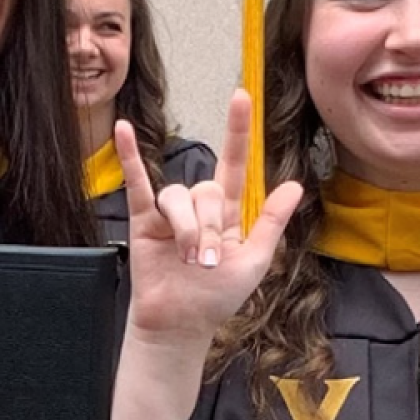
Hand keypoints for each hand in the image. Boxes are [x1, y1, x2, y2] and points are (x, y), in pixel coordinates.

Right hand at [118, 89, 301, 342]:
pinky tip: (125, 131)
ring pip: (179, 196)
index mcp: (228, 214)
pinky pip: (138, 183)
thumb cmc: (217, 298)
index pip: (234, 164)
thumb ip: (271, 222)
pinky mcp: (143, 220)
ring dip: (185, 227)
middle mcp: (199, 207)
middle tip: (205, 260)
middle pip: (207, 190)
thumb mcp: (255, 261)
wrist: (180, 323)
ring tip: (186, 257)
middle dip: (209, 226)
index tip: (241, 96)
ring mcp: (170, 212)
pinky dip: (130, 157)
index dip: (238, 131)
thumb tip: (294, 185)